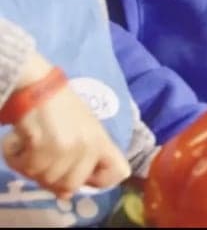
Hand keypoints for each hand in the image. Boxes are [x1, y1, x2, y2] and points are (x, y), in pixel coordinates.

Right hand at [1, 53, 129, 197]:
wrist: (39, 87)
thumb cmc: (62, 107)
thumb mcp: (85, 129)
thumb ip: (84, 159)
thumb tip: (67, 194)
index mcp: (101, 141)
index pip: (113, 173)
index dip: (97, 180)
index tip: (79, 172)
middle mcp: (88, 146)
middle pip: (69, 186)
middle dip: (53, 176)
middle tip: (45, 155)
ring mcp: (66, 147)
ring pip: (46, 179)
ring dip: (34, 166)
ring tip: (34, 144)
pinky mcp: (43, 147)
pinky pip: (28, 169)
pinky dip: (18, 159)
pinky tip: (21, 141)